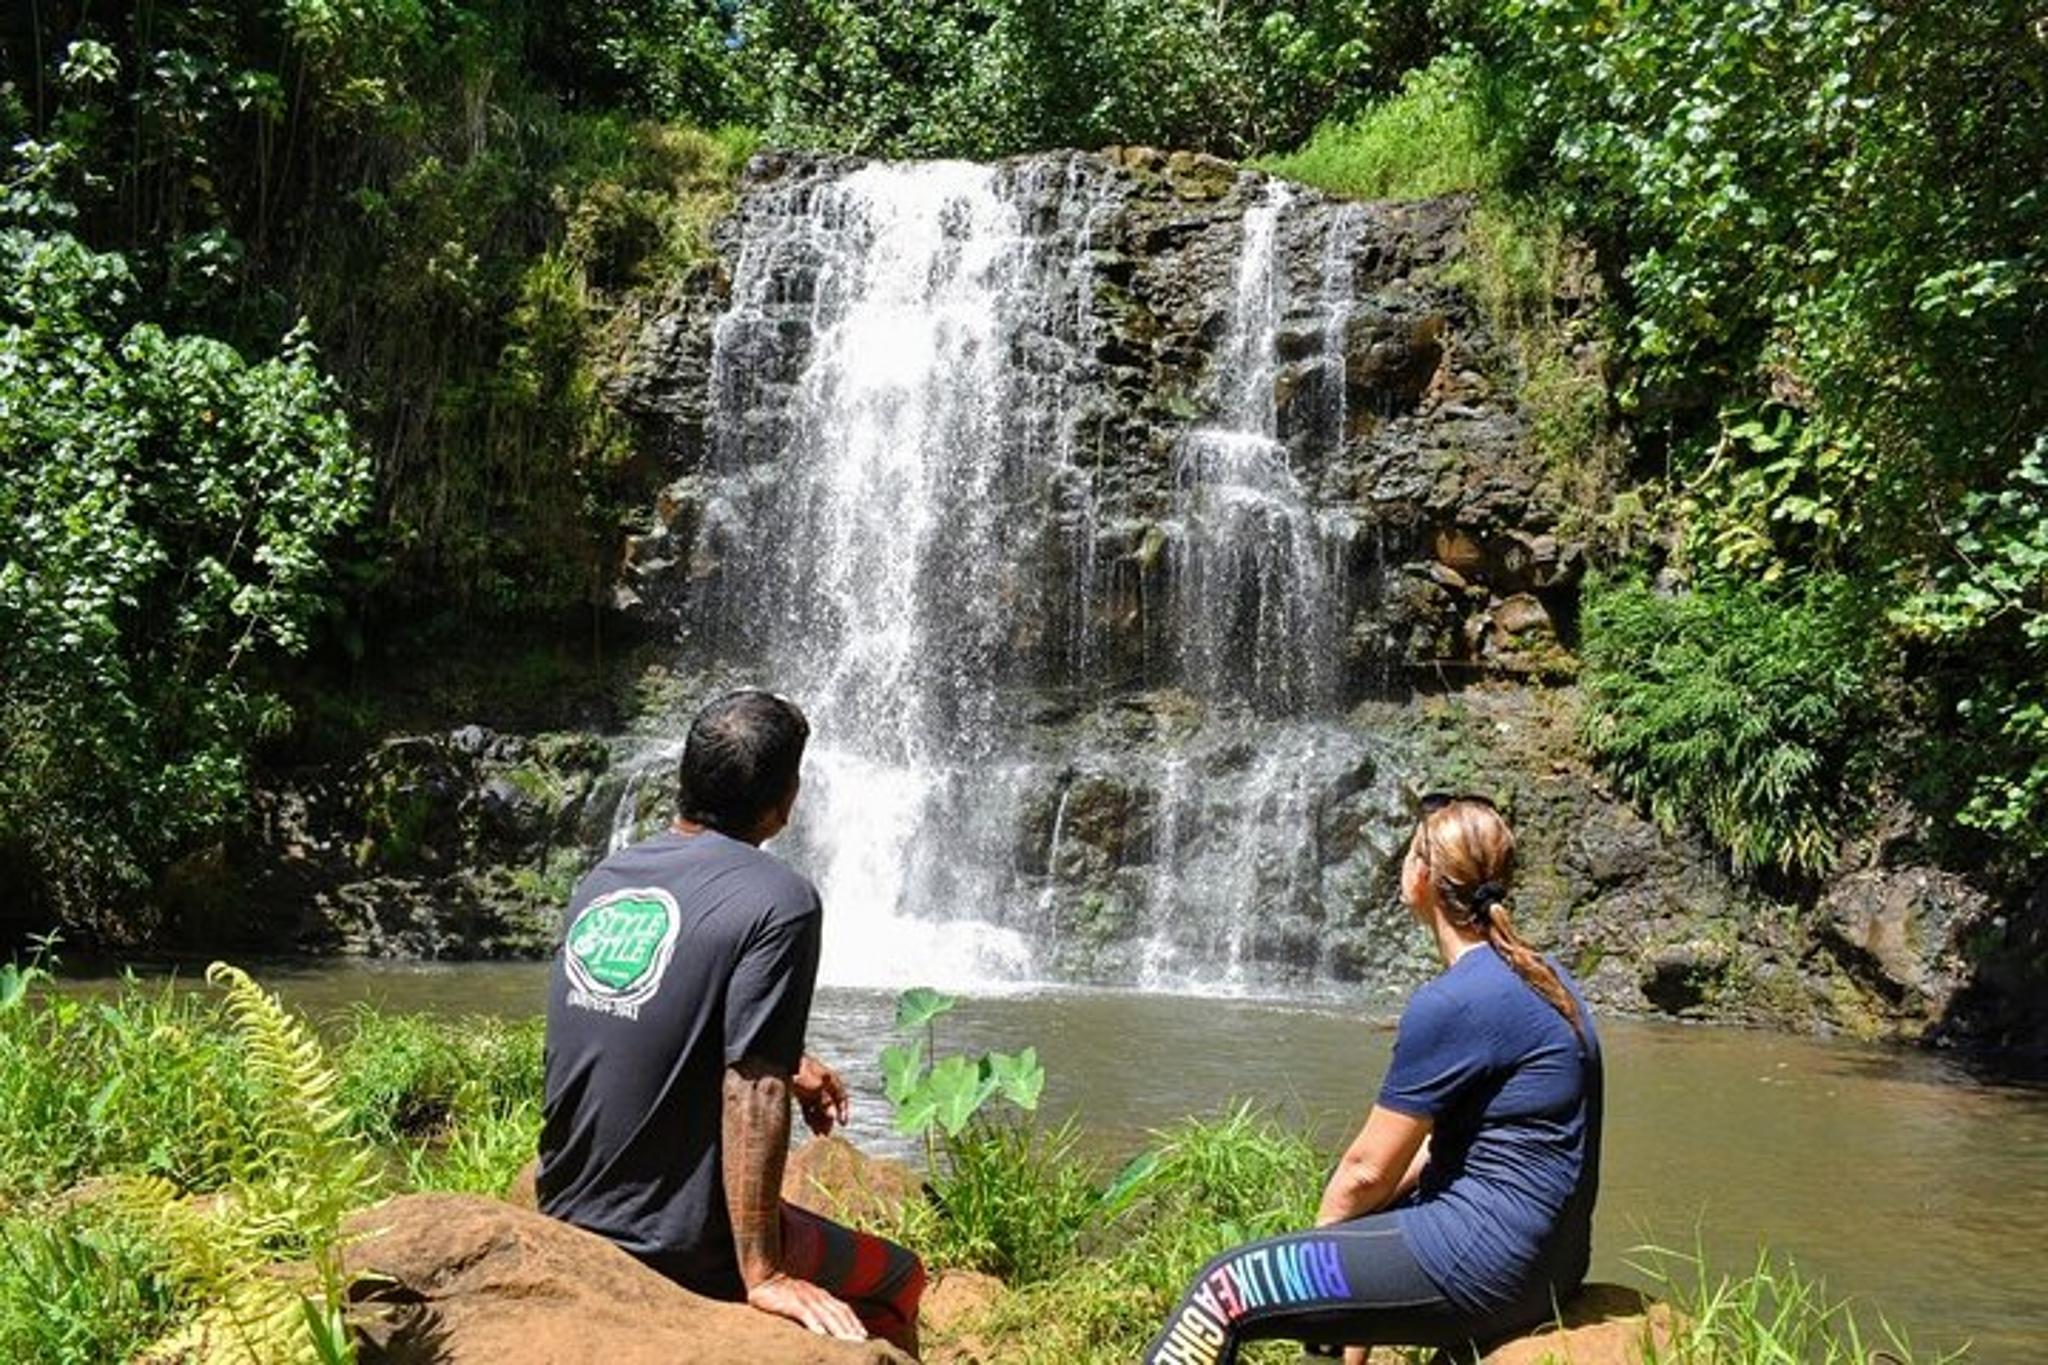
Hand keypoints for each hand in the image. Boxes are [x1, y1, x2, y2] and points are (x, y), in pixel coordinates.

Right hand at [747, 1272, 866, 1340]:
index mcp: (822, 1296)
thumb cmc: (784, 1292)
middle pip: (838, 1313)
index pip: (843, 1309)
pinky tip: (820, 1334)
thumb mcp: (805, 1298)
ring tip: (847, 1342)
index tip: (864, 1337)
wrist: (766, 1276)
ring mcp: (804, 1298)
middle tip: (860, 1344)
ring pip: (825, 1314)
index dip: (854, 1322)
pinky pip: (804, 1313)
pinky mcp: (790, 1302)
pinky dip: (813, 1322)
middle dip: (850, 1329)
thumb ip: (818, 1308)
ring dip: (837, 1328)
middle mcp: (817, 1296)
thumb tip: (828, 1327)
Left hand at [792, 1053, 849, 1135]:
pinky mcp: (802, 1093)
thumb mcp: (817, 1089)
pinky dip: (811, 1117)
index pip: (841, 1097)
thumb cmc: (802, 1073)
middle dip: (828, 1119)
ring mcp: (812, 1089)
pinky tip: (811, 1127)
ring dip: (820, 1120)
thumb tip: (833, 1116)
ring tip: (818, 1133)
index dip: (843, 1111)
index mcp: (830, 1080)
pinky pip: (809, 1108)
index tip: (842, 1124)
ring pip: (818, 1108)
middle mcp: (823, 1085)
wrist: (782, 1065)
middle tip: (827, 1133)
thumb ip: (825, 1103)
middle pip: (829, 1105)